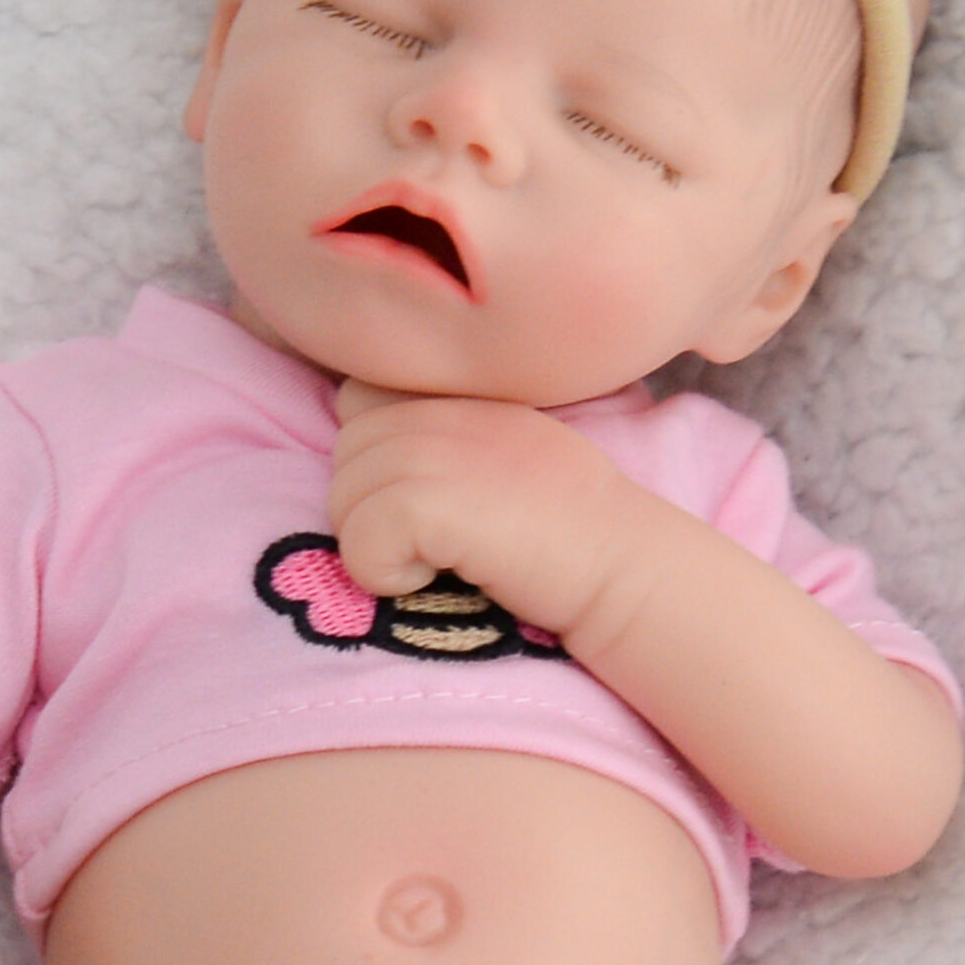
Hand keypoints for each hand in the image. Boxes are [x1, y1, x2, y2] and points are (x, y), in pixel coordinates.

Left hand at [328, 381, 656, 640]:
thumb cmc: (574, 528)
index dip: (376, 450)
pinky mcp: (425, 499)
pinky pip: (358, 540)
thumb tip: (368, 446)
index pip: (360, 395)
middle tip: (438, 540)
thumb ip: (447, 428)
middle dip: (371, 506)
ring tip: (444, 557)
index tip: (425, 494)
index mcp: (460, 387)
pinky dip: (385, 574)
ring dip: (378, 543)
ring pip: (342, 499)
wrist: (623, 567)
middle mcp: (442, 403)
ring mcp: (432, 445)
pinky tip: (438, 577)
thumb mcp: (510, 446)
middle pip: (343, 451)